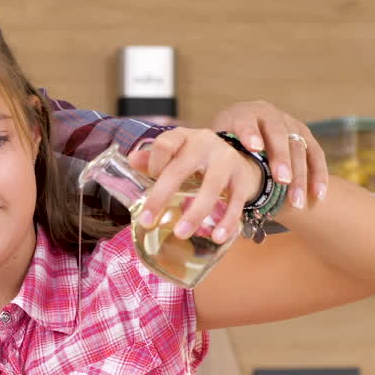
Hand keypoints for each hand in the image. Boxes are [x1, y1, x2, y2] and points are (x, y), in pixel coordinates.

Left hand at [128, 127, 263, 244]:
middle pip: (181, 168)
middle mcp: (205, 144)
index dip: (153, 165)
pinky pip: (236, 201)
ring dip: (195, 212)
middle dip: (162, 195)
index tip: (149, 184)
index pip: (164, 144)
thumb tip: (131, 160)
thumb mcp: (176, 154)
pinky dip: (227, 221)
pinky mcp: (243, 178)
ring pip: (211, 186)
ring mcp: (227, 160)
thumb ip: (153, 159)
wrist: (237, 157)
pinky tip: (218, 237)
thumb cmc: (197, 159)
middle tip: (149, 221)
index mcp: (184, 137)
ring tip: (181, 234)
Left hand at [211, 100, 327, 208]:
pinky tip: (317, 196)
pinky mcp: (306, 137)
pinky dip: (318, 176)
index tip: (253, 147)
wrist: (248, 130)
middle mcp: (270, 115)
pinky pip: (316, 156)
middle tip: (281, 180)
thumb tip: (203, 180)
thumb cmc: (227, 144)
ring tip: (296, 201)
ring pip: (299, 148)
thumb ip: (214, 156)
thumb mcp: (216, 144)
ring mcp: (291, 125)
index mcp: (243, 114)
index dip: (250, 133)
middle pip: (278, 134)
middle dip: (280, 158)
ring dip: (299, 175)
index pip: (246, 121)